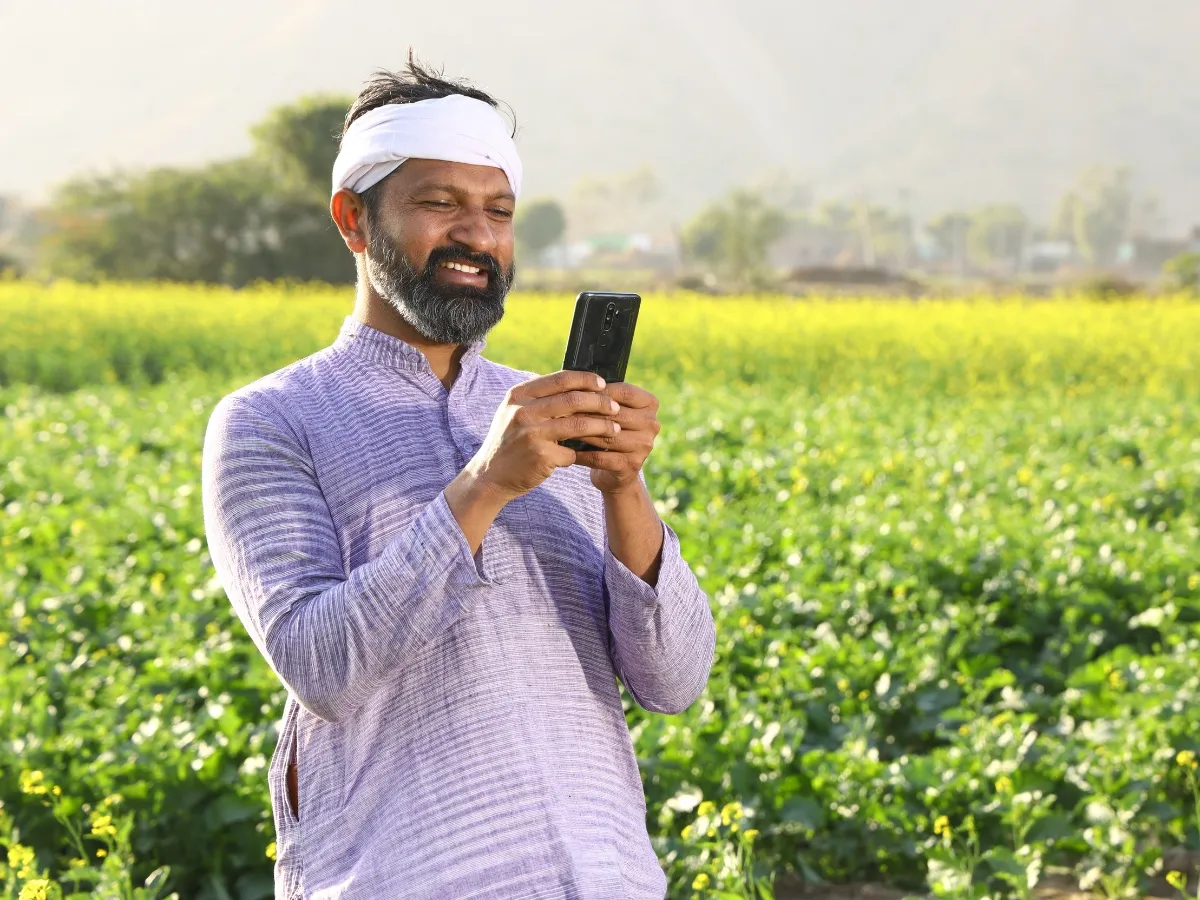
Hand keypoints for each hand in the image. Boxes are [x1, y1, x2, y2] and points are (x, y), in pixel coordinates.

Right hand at [467, 370, 621, 500]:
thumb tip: (578, 384)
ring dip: (602, 427)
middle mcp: (523, 411)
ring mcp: (531, 434)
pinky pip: (572, 452)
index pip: (560, 379)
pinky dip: (582, 454)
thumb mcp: (515, 412)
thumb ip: (540, 398)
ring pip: (579, 425)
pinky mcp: (540, 457)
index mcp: (519, 395)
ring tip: (615, 429)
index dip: (586, 380)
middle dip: (601, 403)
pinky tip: (589, 455)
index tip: (603, 385)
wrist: (490, 476)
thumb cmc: (510, 442)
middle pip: (574, 400)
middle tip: (615, 408)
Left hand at [572, 382, 660, 493]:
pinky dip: (581, 454)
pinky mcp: (632, 466)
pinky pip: (600, 458)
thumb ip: (604, 397)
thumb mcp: (613, 411)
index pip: (625, 392)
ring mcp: (644, 446)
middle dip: (586, 412)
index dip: (599, 391)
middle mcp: (652, 424)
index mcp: (651, 404)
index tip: (574, 391)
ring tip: (561, 428)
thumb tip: (578, 383)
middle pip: (615, 414)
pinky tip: (565, 450)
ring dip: (581, 433)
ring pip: (606, 436)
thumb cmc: (610, 430)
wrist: (617, 470)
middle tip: (561, 410)